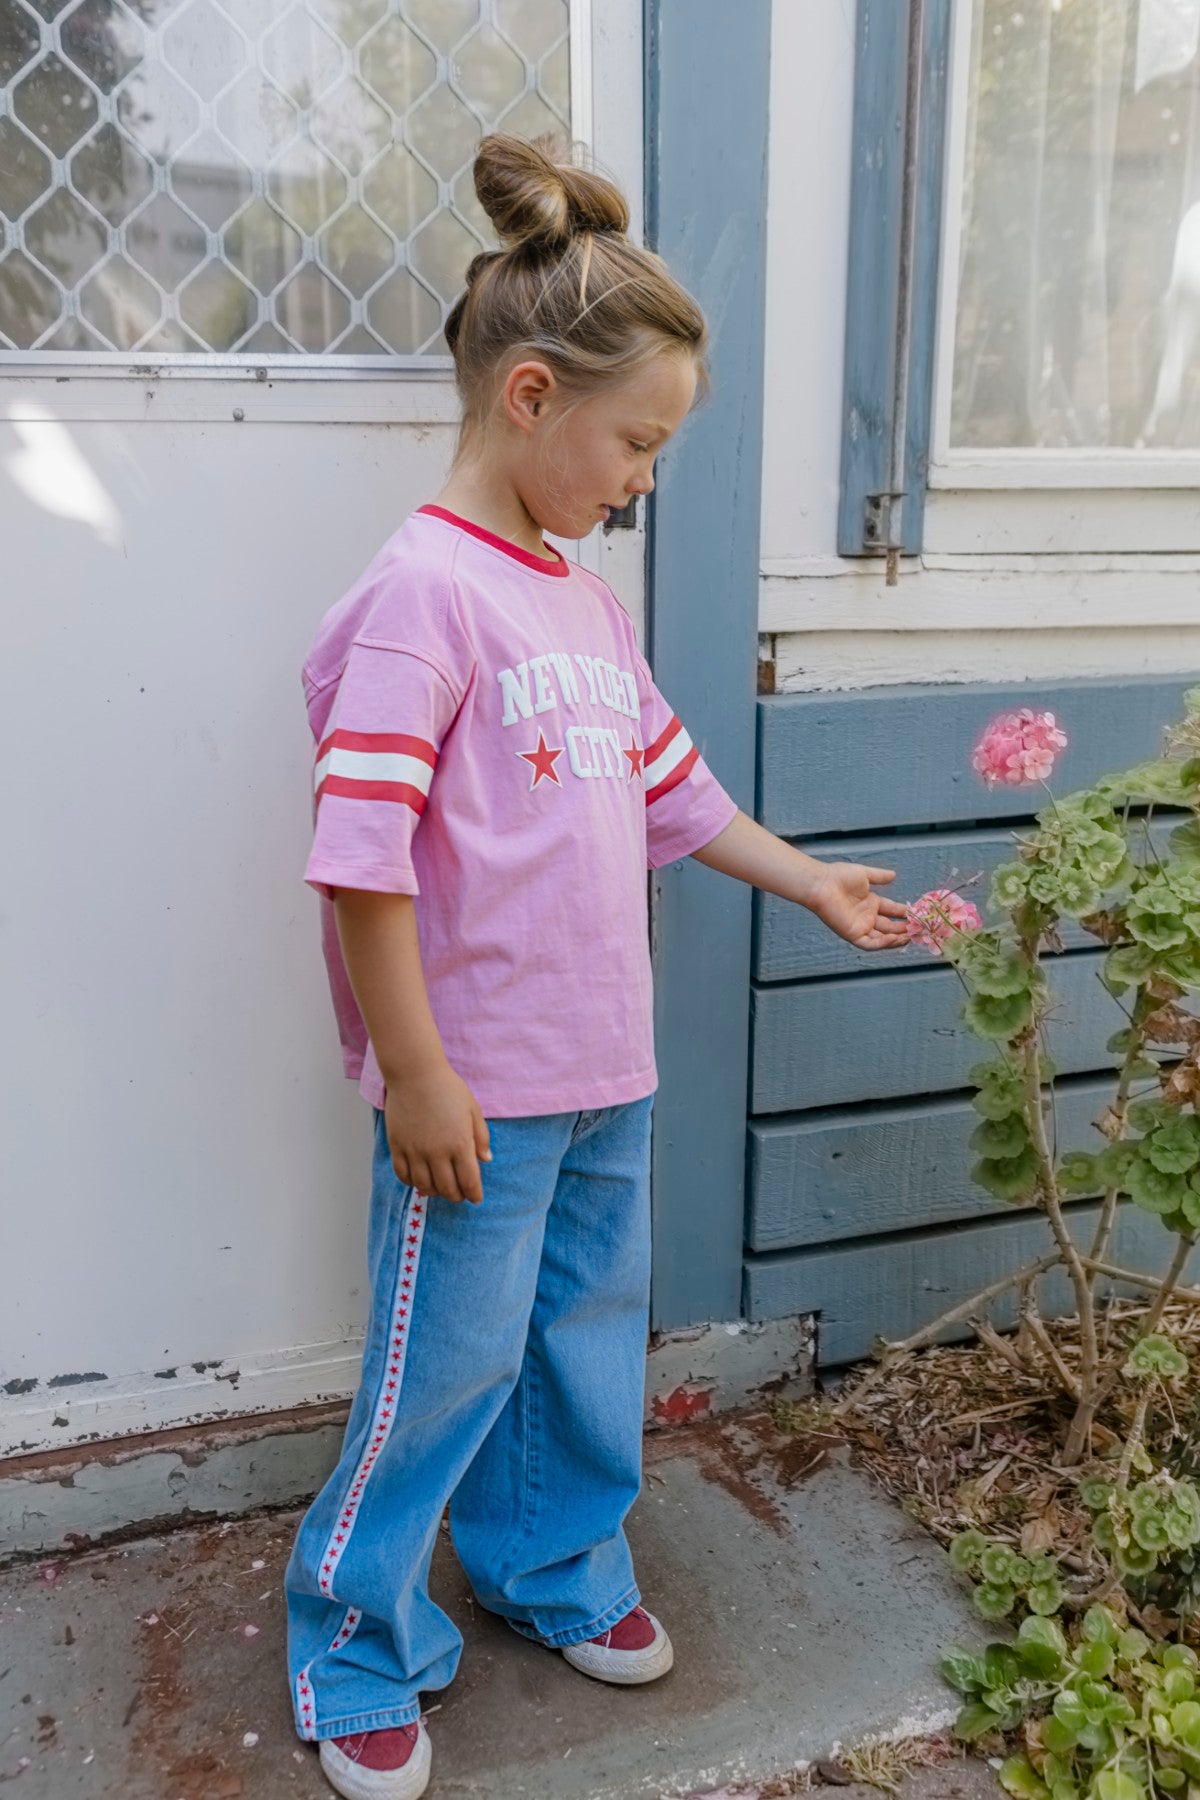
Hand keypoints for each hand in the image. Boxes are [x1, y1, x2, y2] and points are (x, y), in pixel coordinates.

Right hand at [383, 1060, 491, 1203]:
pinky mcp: (397, 1146)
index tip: (476, 1199)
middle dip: (457, 1196)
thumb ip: (481, 1137)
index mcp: (460, 1144)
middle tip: (460, 1195)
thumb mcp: (473, 1109)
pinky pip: (403, 1175)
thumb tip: (486, 1159)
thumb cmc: (448, 1088)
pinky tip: (420, 1179)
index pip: (469, 1181)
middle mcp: (437, 1152)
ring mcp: (415, 1151)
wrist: (415, 1073)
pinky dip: (412, 1183)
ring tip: (440, 1188)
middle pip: (447, 1189)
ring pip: (425, 1186)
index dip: (474, 1194)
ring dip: (435, 1192)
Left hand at [806, 861, 908, 950]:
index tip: (917, 913)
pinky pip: (870, 944)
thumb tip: (893, 875)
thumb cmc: (839, 876)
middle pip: (889, 926)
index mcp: (870, 902)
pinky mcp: (852, 934)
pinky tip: (893, 938)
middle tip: (918, 928)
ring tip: (910, 936)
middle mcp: (866, 916)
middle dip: (904, 928)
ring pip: (882, 938)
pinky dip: (882, 943)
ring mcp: (860, 926)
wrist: (822, 884)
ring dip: (896, 938)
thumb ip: (879, 876)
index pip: (891, 910)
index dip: (904, 912)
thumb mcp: (864, 874)